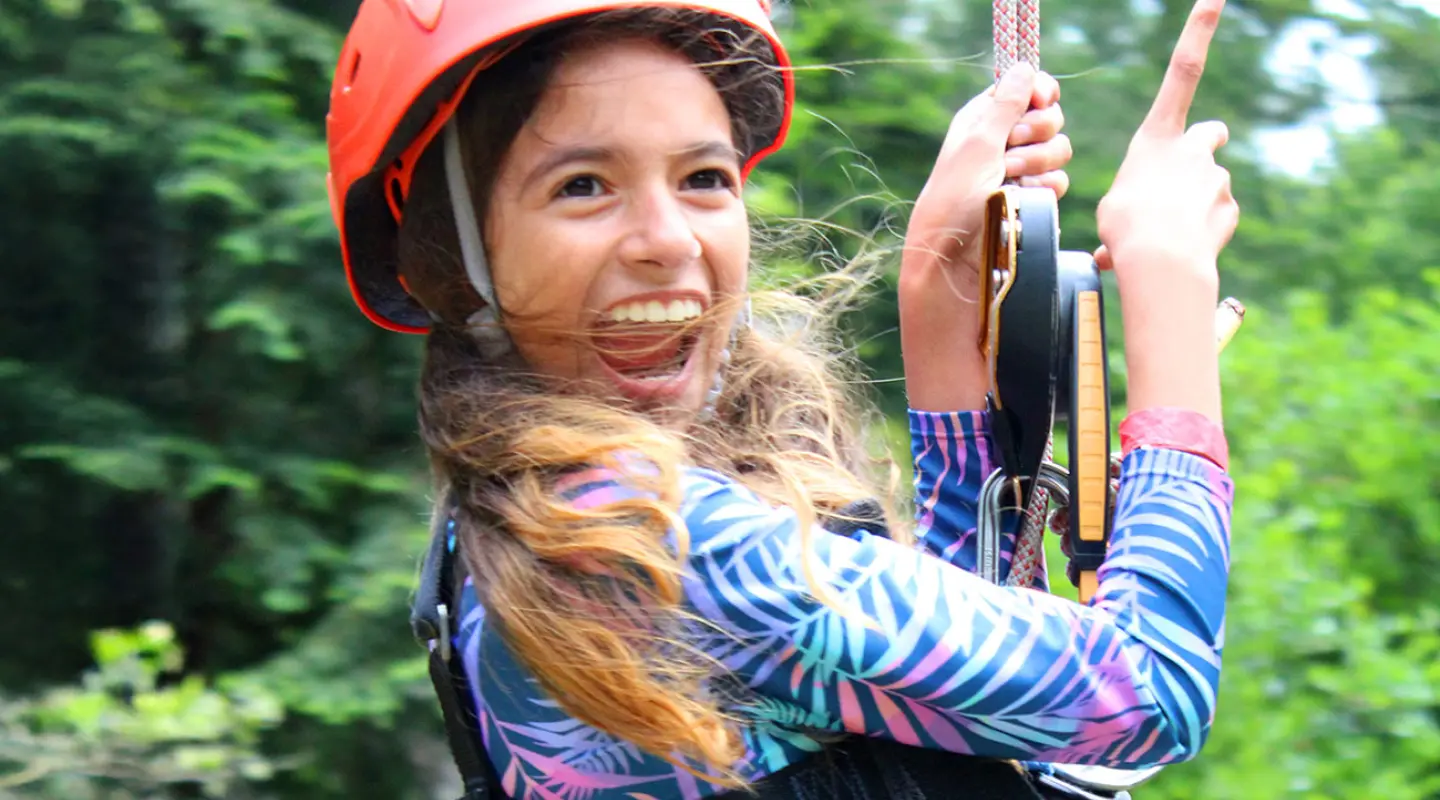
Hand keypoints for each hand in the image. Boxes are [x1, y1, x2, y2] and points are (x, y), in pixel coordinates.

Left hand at [902, 63, 1071, 285]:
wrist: (955, 258)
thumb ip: (1005, 105)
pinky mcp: (1034, 198)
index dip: (1039, 91)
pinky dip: (1044, 188)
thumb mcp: (977, 144)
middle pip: (1049, 116)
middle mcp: (1002, 142)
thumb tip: (1024, 68)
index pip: (1025, 89)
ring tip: (1010, 180)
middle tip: (1011, 148)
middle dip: (1037, 131)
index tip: (1041, 99)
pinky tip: (1023, 199)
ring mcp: (1020, 171)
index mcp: (982, 120)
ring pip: (1059, 149)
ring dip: (1038, 161)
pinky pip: (1059, 180)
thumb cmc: (955, 199)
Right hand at [1093, 0, 1236, 422]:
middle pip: (1209, 137)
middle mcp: (1194, 149)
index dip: (1200, 30)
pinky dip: (1202, 233)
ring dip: (1194, 205)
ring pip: (1210, 187)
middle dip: (1204, 148)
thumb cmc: (1126, 228)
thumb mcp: (1111, 213)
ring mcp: (1216, 178)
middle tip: (1189, 170)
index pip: (1182, 72)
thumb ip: (1124, 214)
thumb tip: (1110, 255)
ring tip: (1168, 235)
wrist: (1161, 260)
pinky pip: (1216, 219)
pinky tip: (1183, 249)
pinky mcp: (1229, 208)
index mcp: (1158, 137)